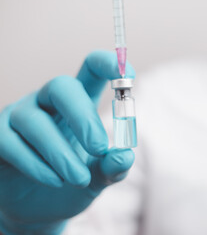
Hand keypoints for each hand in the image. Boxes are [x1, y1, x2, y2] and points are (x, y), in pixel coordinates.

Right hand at [0, 51, 135, 234]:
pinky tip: (55, 180)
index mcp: (79, 103)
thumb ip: (112, 167)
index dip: (108, 65)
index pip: (91, 70)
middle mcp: (48, 103)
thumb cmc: (72, 182)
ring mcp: (20, 117)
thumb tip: (125, 156)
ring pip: (34, 121)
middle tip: (99, 148)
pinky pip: (11, 142)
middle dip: (82, 117)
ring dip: (60, 152)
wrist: (37, 209)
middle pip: (61, 87)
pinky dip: (36, 164)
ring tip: (79, 179)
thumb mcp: (99, 177)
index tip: (127, 75)